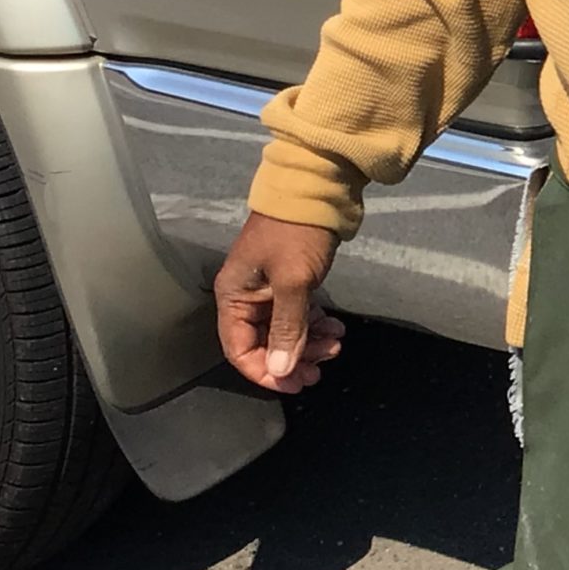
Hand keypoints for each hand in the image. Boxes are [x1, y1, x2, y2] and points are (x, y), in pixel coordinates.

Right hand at [214, 213, 345, 392]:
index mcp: (232, 296)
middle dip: (292, 359)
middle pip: (262, 342)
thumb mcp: (292, 281)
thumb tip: (280, 370)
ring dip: (308, 342)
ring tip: (336, 344)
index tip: (296, 384)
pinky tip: (336, 327)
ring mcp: (268, 287)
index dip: (265, 373)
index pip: (239, 350)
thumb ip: (286, 328)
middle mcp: (245, 295)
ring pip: (282, 330)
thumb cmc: (298, 233)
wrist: (318, 185)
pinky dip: (314, 324)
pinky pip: (297, 313)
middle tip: (322, 368)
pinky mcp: (290, 279)